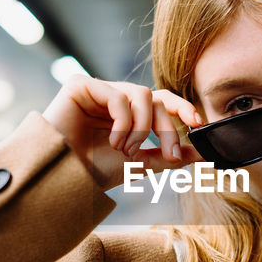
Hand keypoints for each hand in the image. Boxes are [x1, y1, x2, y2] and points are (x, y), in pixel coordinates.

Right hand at [41, 75, 204, 189]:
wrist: (60, 177)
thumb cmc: (92, 170)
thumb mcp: (139, 164)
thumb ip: (168, 156)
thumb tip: (201, 153)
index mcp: (128, 112)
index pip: (162, 101)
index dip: (182, 108)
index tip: (198, 124)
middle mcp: (115, 97)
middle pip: (156, 99)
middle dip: (167, 128)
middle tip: (171, 155)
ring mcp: (98, 89)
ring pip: (142, 95)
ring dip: (142, 128)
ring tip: (127, 151)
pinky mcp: (81, 84)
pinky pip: (118, 96)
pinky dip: (124, 123)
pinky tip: (114, 141)